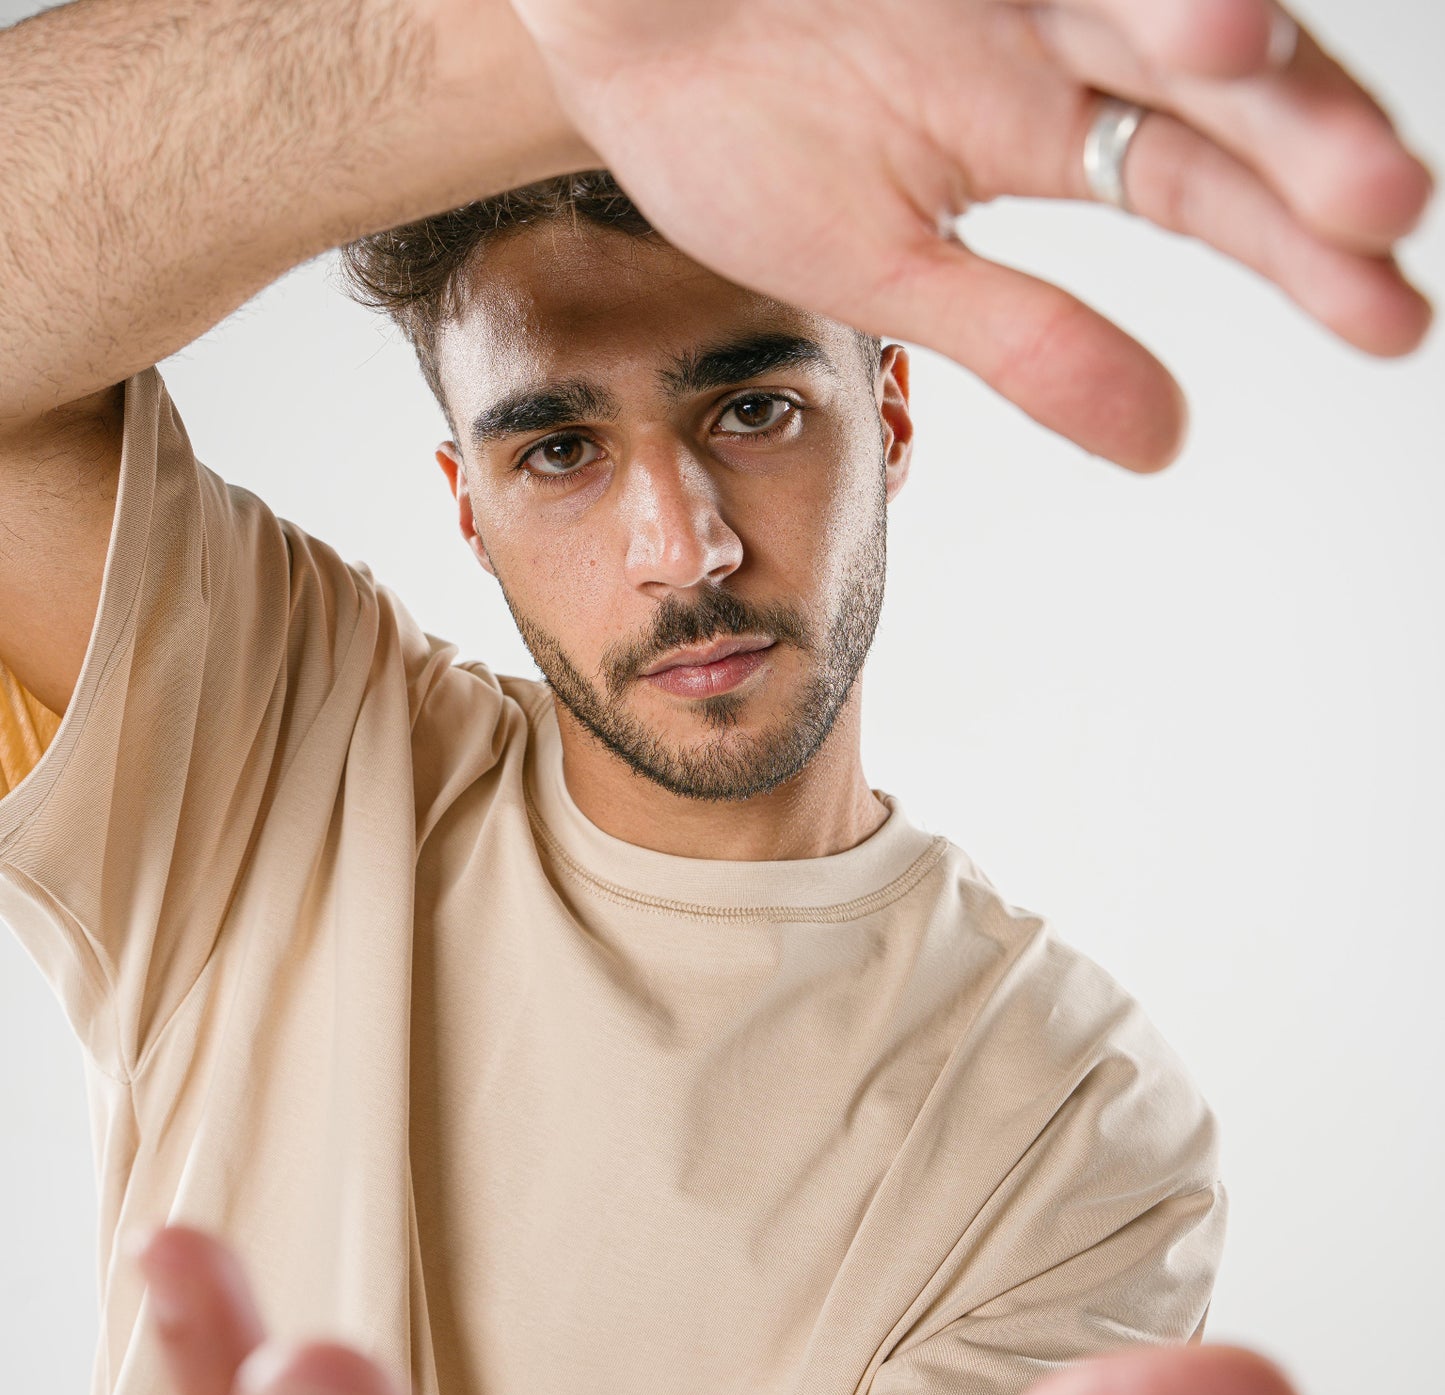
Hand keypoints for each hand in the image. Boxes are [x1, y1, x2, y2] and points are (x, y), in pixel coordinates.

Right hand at [506, 0, 1433, 470]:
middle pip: (1217, 86)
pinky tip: (1186, 4)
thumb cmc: (728, 129)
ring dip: (1210, 25)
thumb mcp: (877, 264)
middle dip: (1305, 146)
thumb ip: (1023, 342)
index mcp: (1038, 130)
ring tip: (1245, 62)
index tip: (1393, 324)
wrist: (604, 14)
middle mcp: (1053, 30)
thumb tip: (1168, 445)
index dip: (1302, 253)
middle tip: (1386, 211)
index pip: (1201, 189)